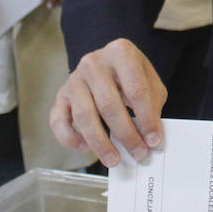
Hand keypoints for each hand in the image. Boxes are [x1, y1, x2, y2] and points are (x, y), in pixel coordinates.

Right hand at [49, 38, 166, 167]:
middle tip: (138, 153)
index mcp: (120, 52)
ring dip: (100, 143)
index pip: (136, 90)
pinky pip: (58, 121)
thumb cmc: (132, 76)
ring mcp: (74, 79)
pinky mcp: (60, 96)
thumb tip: (150, 136)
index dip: (147, 118)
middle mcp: (93, 63)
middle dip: (126, 134)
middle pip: (109, 104)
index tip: (154, 140)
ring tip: (114, 159)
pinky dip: (71, 139)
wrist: (108, 64)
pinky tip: (86, 148)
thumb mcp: (150, 83)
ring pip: (84, 116)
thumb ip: (152, 104)